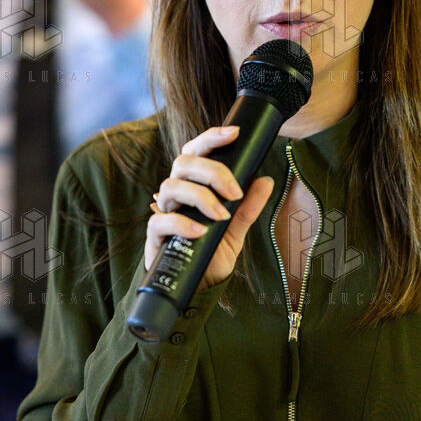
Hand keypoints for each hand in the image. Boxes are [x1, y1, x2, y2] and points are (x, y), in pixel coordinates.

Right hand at [146, 125, 276, 291]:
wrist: (199, 286)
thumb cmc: (212, 252)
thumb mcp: (236, 229)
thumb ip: (248, 207)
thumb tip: (265, 181)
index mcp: (194, 184)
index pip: (197, 151)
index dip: (212, 138)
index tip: (234, 133)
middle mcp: (177, 193)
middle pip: (183, 162)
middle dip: (212, 171)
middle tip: (235, 192)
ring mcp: (164, 212)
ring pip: (170, 186)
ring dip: (199, 196)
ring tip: (220, 216)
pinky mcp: (155, 235)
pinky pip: (160, 220)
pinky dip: (180, 223)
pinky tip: (199, 231)